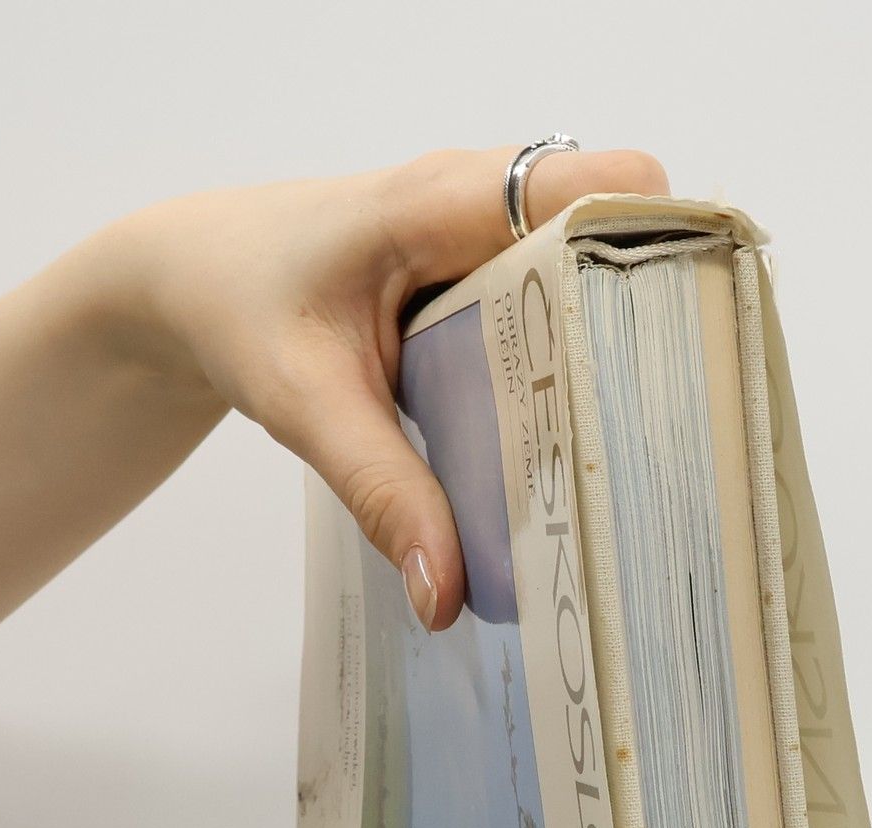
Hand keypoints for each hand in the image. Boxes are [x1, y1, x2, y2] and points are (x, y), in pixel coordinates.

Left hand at [94, 144, 668, 630]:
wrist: (195, 277)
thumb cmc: (240, 308)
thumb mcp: (305, 407)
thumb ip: (382, 495)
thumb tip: (447, 596)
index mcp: (446, 203)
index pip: (598, 188)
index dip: (655, 256)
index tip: (675, 354)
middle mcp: (486, 200)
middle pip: (624, 230)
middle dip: (653, 317)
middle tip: (657, 427)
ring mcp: (494, 234)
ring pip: (599, 268)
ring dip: (620, 342)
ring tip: (632, 440)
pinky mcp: (491, 272)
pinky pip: (563, 299)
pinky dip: (579, 356)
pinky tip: (574, 436)